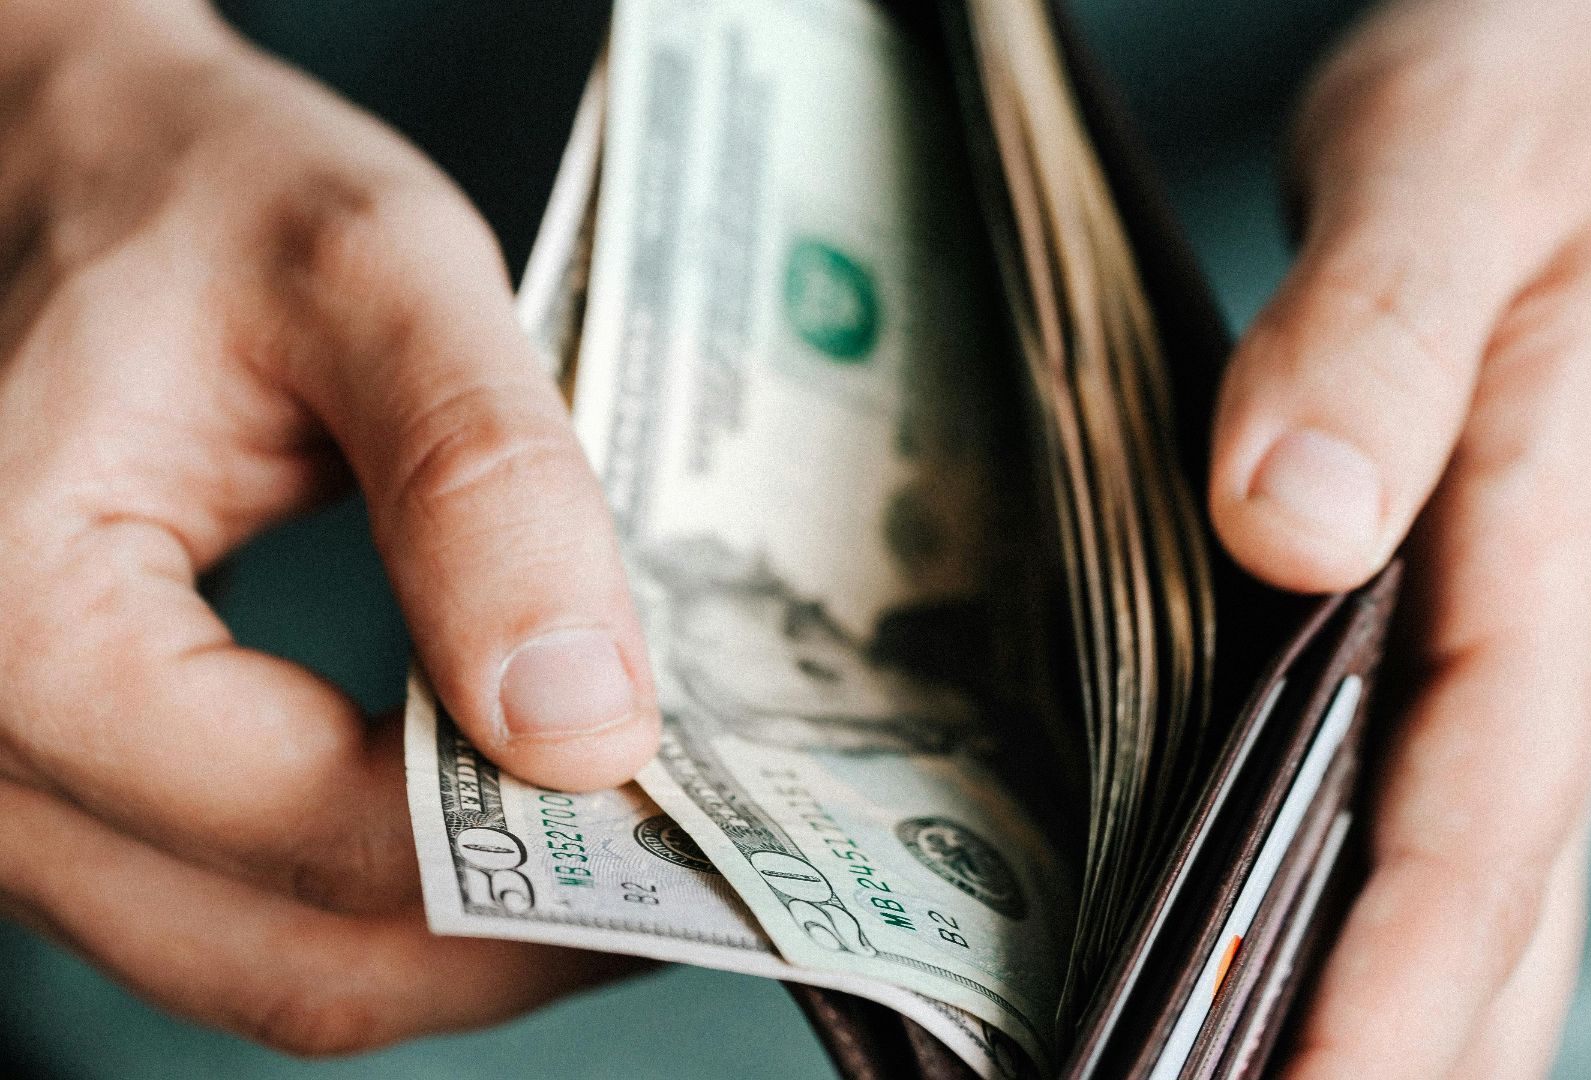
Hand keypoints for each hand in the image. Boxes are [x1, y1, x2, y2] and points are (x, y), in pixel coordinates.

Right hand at [0, 0, 655, 1053]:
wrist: (53, 161)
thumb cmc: (189, 186)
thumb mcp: (365, 271)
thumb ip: (481, 487)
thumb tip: (584, 728)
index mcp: (14, 624)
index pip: (323, 833)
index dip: (534, 856)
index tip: (693, 819)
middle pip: (291, 958)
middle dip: (516, 938)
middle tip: (694, 874)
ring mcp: (0, 792)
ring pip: (257, 962)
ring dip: (458, 940)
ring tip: (619, 859)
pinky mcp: (52, 785)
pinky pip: (225, 910)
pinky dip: (376, 898)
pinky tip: (496, 828)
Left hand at [1208, 1, 1590, 1075]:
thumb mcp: (1452, 174)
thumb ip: (1372, 349)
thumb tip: (1287, 529)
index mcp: (1558, 552)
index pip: (1474, 835)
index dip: (1378, 1007)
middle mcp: (1563, 626)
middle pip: (1496, 920)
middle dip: (1382, 1067)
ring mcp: (1545, 624)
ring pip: (1490, 882)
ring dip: (1393, 1022)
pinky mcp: (1507, 593)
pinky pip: (1459, 799)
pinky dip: (1389, 910)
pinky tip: (1291, 936)